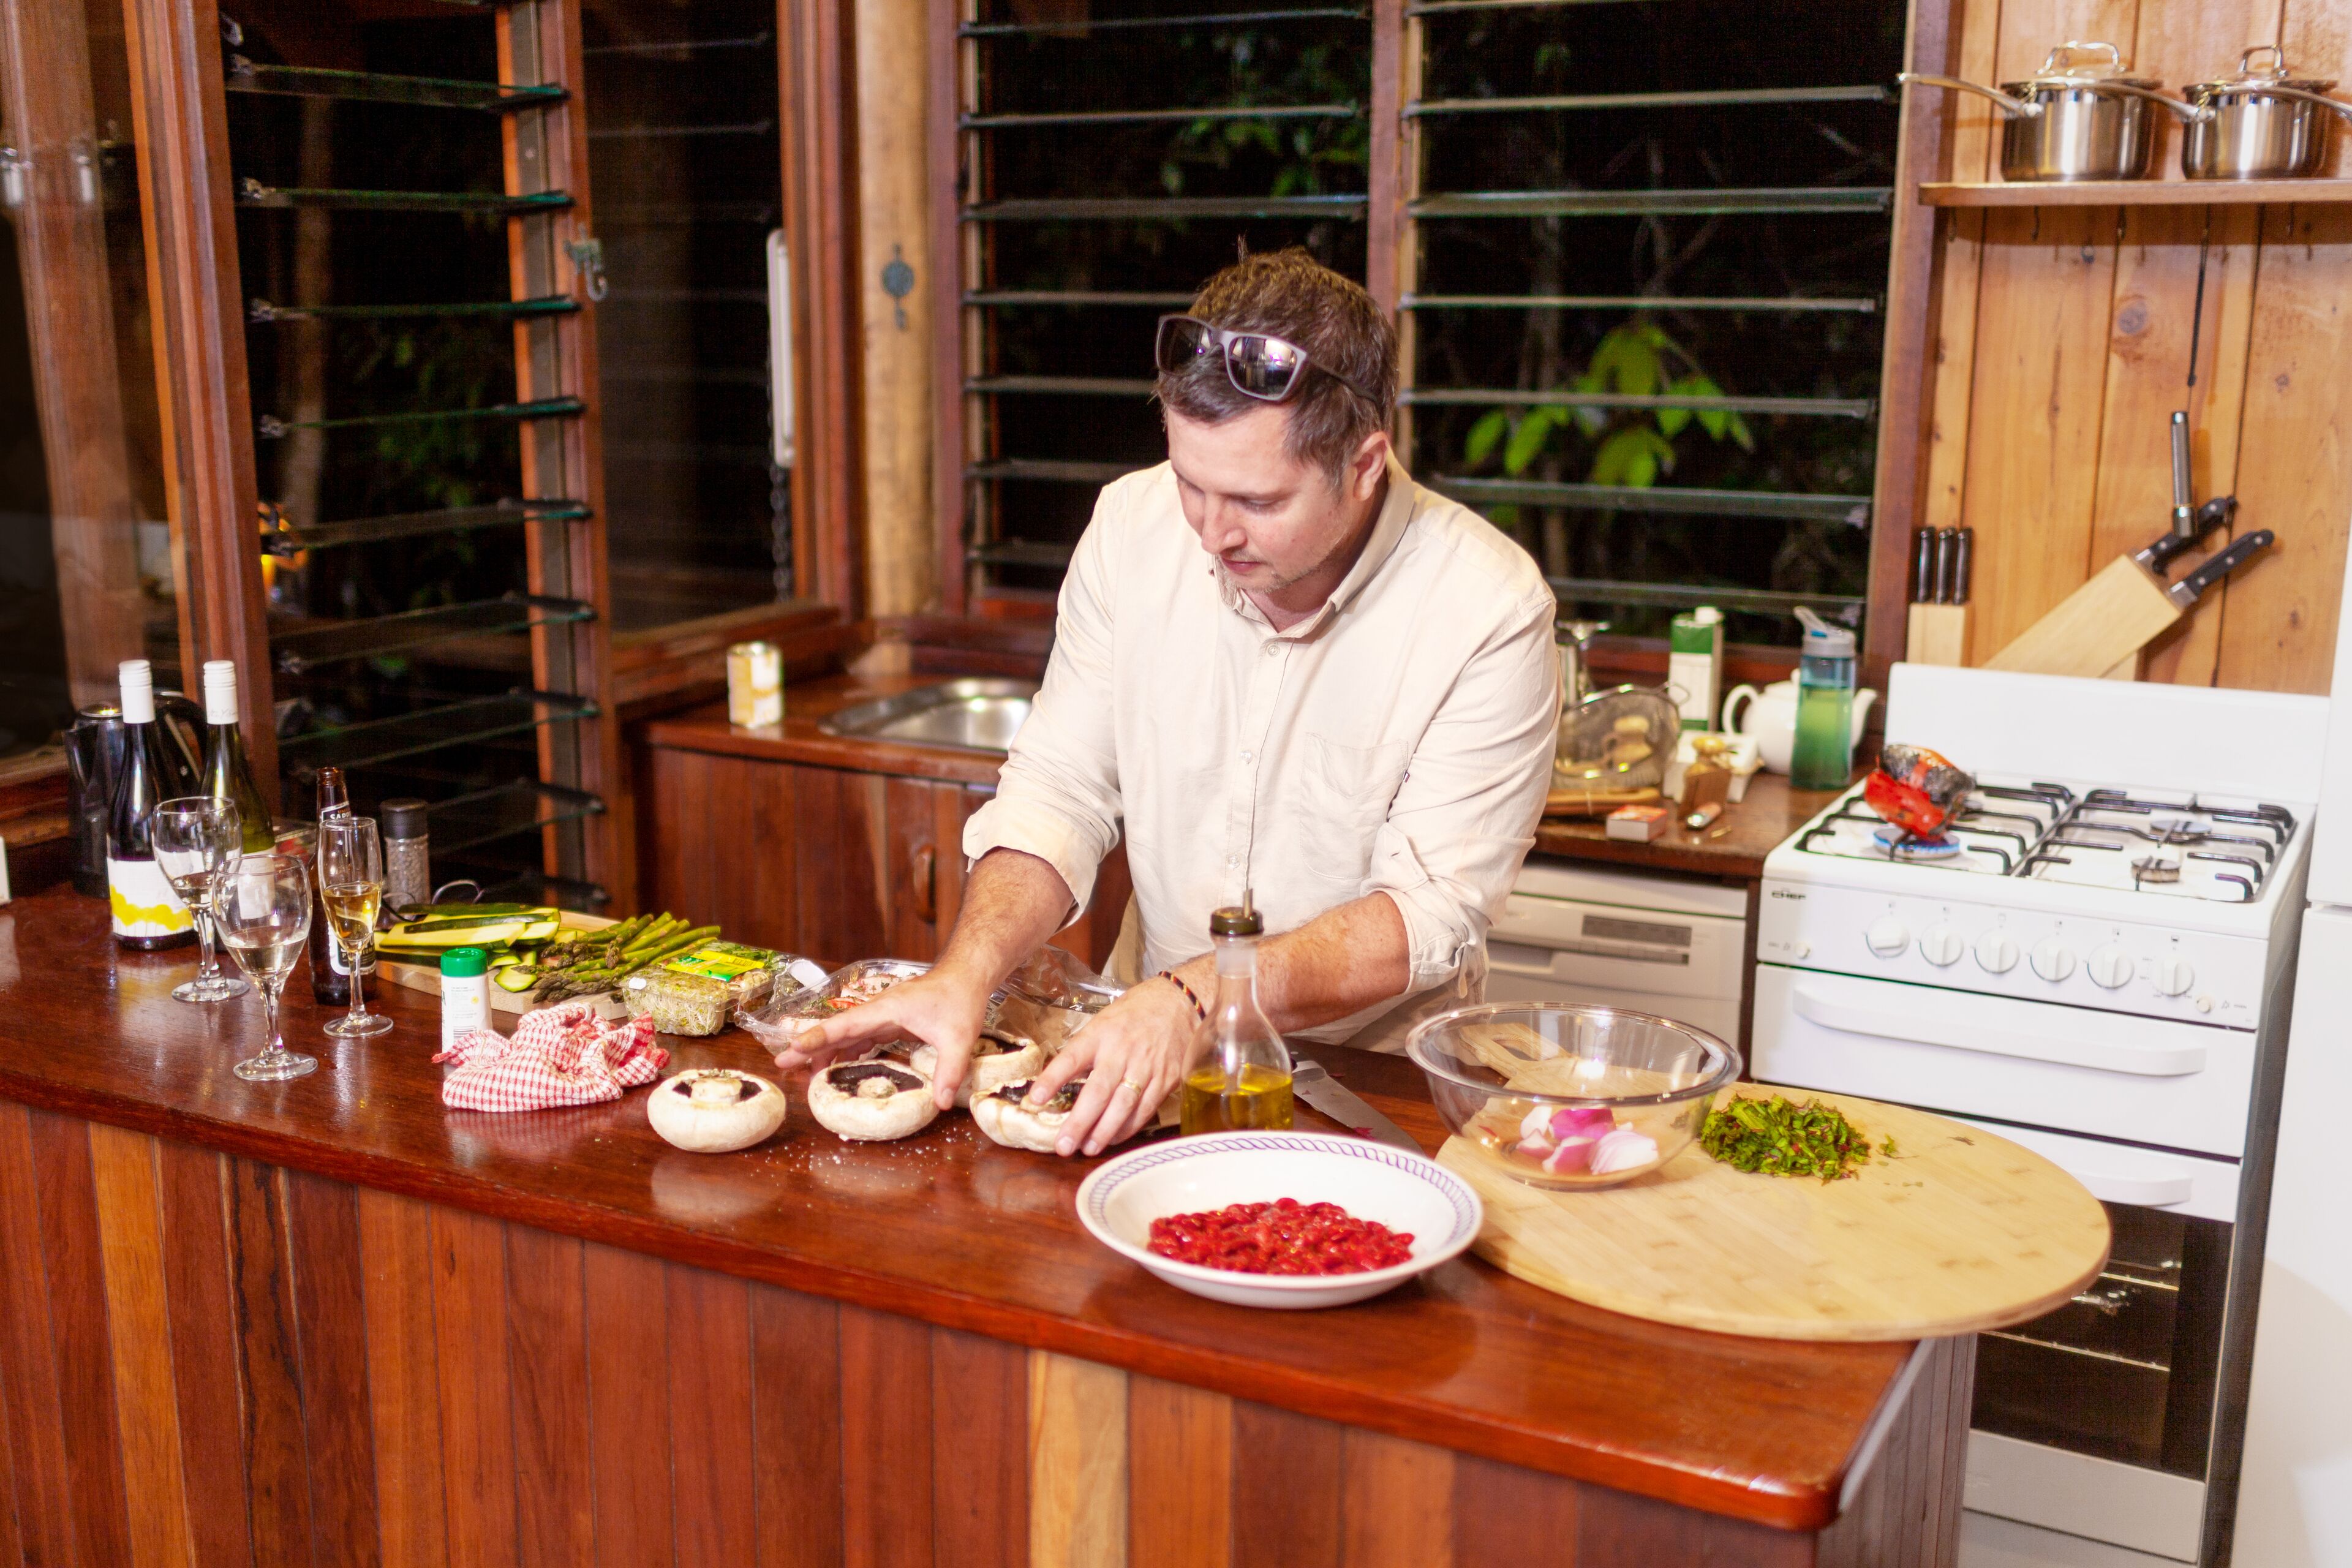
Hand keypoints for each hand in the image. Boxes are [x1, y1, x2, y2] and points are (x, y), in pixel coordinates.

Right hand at [774, 967, 994, 1109]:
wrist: (967, 975)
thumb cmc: (961, 998)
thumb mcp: (959, 1038)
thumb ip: (949, 1071)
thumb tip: (940, 1105)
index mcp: (886, 1010)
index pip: (845, 1025)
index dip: (818, 1038)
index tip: (792, 1048)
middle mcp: (878, 1011)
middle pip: (838, 1031)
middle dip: (809, 1047)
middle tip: (782, 1065)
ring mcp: (883, 1015)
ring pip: (848, 1036)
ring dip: (827, 1053)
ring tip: (807, 1076)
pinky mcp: (891, 1021)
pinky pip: (863, 1038)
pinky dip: (848, 1052)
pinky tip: (840, 1067)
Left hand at [1023, 978, 1199, 1155]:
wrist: (1179, 1002)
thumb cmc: (1134, 1013)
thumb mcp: (1103, 1022)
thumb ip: (1085, 1051)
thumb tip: (1058, 1082)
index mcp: (1100, 1034)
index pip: (1071, 1058)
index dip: (1052, 1079)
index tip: (1035, 1100)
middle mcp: (1122, 1051)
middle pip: (1098, 1091)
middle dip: (1080, 1122)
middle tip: (1063, 1146)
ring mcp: (1146, 1066)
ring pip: (1123, 1105)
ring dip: (1104, 1131)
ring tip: (1088, 1149)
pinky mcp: (1166, 1079)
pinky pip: (1145, 1109)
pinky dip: (1128, 1127)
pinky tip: (1114, 1139)